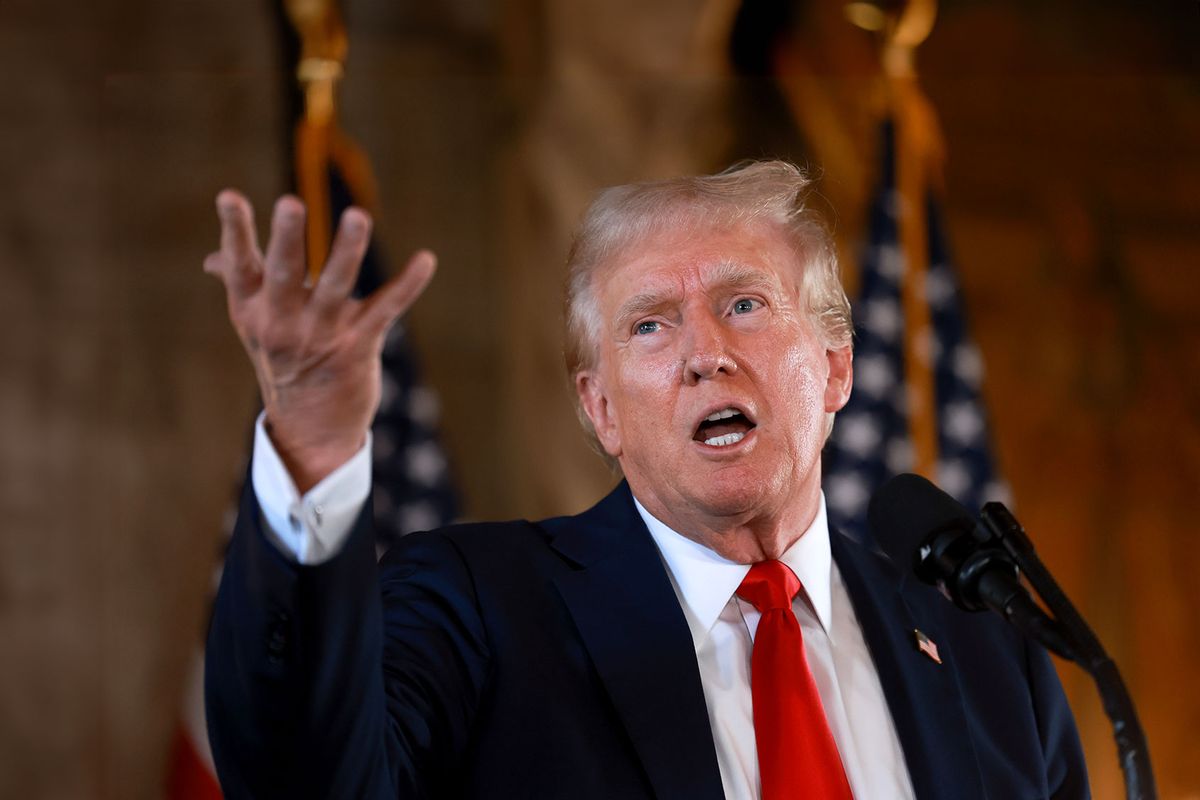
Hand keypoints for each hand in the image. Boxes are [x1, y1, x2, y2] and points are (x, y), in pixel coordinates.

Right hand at [204, 190, 435, 492]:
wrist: (310, 428)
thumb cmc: (284, 362)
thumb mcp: (255, 326)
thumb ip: (240, 284)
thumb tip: (211, 259)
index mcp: (252, 309)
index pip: (240, 265)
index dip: (235, 231)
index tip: (229, 196)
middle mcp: (283, 322)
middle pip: (285, 274)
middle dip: (287, 239)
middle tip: (290, 203)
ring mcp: (322, 335)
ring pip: (336, 286)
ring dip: (348, 251)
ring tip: (358, 216)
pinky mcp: (359, 346)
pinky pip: (385, 309)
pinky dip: (408, 284)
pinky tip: (426, 260)